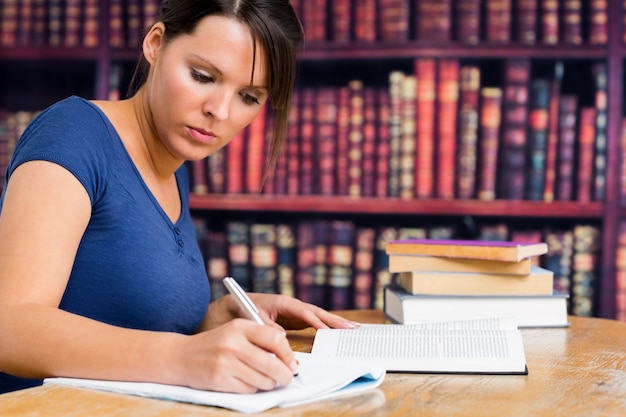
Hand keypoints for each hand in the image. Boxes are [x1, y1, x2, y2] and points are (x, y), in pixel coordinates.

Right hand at [180, 318, 297, 392]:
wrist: (181, 356)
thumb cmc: (215, 344)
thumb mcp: (235, 332)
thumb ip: (260, 340)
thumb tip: (289, 359)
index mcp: (240, 326)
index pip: (275, 339)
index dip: (288, 354)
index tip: (292, 362)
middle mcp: (233, 343)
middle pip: (273, 364)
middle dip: (285, 375)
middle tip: (287, 377)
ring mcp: (226, 362)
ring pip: (263, 379)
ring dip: (268, 383)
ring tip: (262, 378)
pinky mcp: (220, 379)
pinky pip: (249, 389)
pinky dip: (252, 388)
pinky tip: (244, 381)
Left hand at [248, 293, 360, 330]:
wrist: (234, 305)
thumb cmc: (243, 309)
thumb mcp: (253, 318)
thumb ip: (267, 326)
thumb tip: (281, 337)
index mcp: (284, 302)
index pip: (304, 312)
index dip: (316, 321)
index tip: (327, 330)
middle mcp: (293, 306)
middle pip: (317, 312)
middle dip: (335, 320)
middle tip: (353, 328)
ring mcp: (296, 312)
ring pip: (319, 317)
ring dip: (336, 323)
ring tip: (354, 329)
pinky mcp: (296, 319)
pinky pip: (315, 323)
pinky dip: (327, 327)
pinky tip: (338, 332)